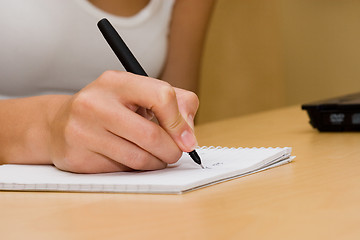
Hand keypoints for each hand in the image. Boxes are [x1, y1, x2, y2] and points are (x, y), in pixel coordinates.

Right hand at [48, 71, 198, 172]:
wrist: (58, 124)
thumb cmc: (109, 109)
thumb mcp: (140, 94)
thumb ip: (176, 104)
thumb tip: (188, 136)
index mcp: (116, 82)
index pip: (162, 97)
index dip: (179, 122)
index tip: (186, 139)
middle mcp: (95, 103)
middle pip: (151, 135)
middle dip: (171, 150)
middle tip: (173, 153)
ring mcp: (82, 131)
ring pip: (138, 158)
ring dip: (155, 163)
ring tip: (153, 156)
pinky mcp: (77, 157)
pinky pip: (120, 171)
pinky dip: (133, 169)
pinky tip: (127, 158)